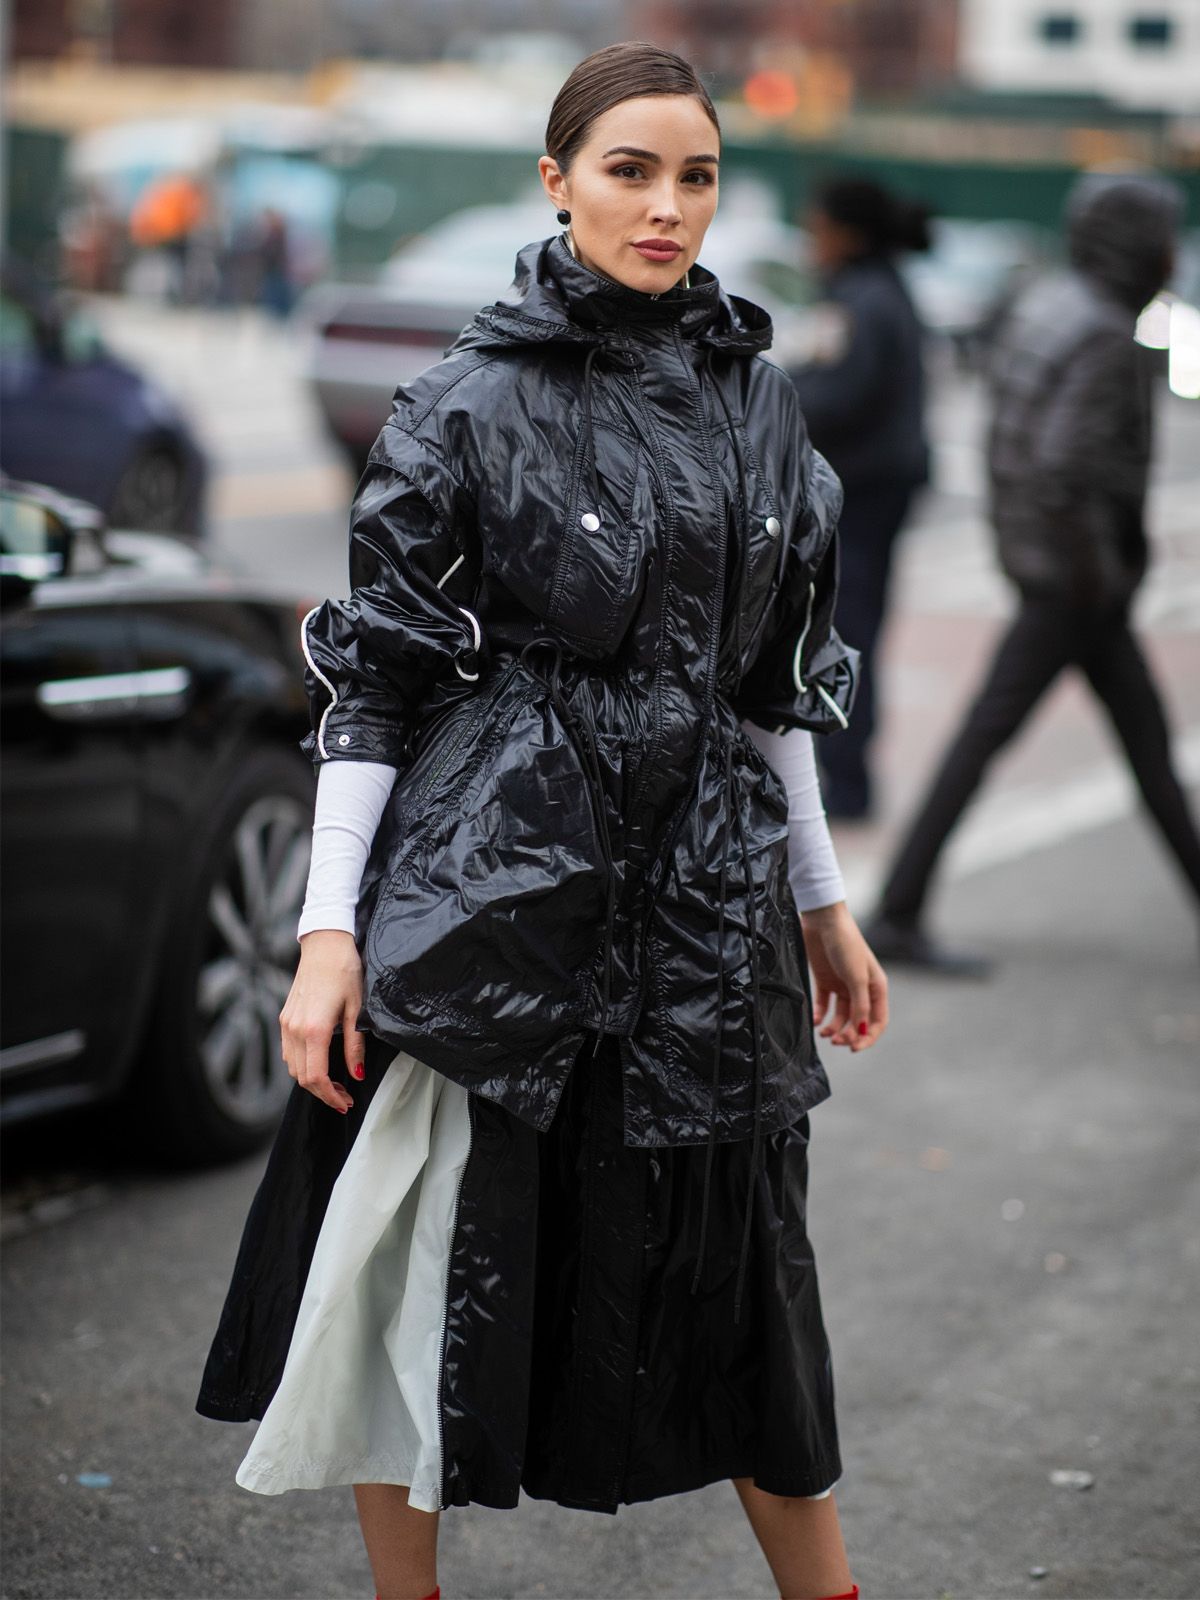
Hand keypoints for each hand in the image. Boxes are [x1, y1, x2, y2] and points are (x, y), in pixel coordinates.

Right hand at [279, 930, 366, 1113]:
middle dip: (322, 1092)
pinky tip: (320, 1061)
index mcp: (314, 1029)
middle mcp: (295, 1029)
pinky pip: (289, 1051)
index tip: (344, 1102)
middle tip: (344, 1096)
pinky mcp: (285, 1017)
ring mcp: (287, 1023)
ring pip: (293, 1066)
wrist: (325, 944)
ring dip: (311, 1079)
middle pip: (302, 1077)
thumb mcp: (356, 1009)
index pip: (315, 1077)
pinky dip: (302, 1064)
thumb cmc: (344, 971)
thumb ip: (354, 1046)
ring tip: (334, 1081)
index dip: (330, 1096)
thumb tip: (357, 1073)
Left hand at [800, 901, 887, 1051]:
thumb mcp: (856, 978)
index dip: (868, 1037)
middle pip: (858, 1021)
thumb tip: (862, 1031)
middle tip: (835, 1041)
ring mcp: (843, 985)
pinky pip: (824, 1004)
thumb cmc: (846, 945)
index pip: (878, 1021)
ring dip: (834, 1027)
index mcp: (876, 988)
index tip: (854, 1048)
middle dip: (848, 1034)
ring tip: (824, 1033)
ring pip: (841, 1016)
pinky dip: (820, 1014)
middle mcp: (861, 989)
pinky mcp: (825, 980)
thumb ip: (860, 1006)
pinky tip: (815, 1020)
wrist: (824, 921)